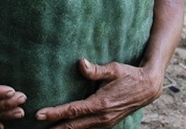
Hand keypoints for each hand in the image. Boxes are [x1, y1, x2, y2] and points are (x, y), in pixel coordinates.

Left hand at [35, 59, 162, 128]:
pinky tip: (65, 128)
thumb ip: (96, 69)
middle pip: (72, 127)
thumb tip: (80, 63)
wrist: (148, 88)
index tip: (39, 114)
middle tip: (36, 127)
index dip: (54, 113)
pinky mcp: (106, 124)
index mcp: (100, 104)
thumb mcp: (114, 69)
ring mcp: (105, 123)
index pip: (72, 111)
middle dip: (54, 127)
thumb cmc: (129, 76)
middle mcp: (101, 117)